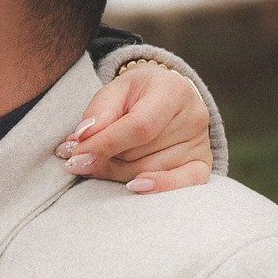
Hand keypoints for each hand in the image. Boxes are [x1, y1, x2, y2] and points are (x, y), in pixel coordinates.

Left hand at [55, 64, 210, 192]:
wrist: (167, 93)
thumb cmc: (137, 93)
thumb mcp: (114, 90)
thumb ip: (98, 112)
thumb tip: (82, 139)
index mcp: (172, 91)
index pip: (139, 127)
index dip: (104, 144)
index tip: (74, 155)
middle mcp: (194, 117)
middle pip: (141, 152)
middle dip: (103, 159)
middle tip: (75, 159)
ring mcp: (201, 143)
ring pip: (149, 170)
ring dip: (115, 172)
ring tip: (93, 164)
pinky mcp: (203, 163)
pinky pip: (184, 184)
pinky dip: (157, 187)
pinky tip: (133, 187)